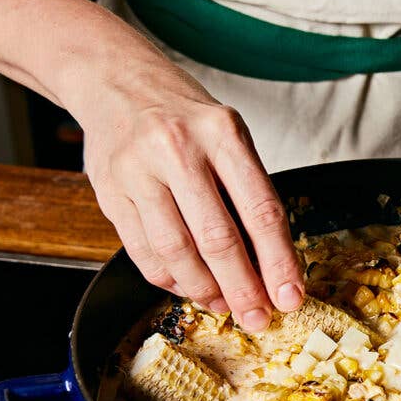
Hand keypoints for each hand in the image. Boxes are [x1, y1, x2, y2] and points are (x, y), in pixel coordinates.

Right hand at [76, 61, 303, 331]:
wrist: (116, 83)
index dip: (278, 261)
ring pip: (176, 252)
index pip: (260, 209)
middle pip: (217, 238)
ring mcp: (138, 170)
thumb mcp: (228, 137)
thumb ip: (247, 193)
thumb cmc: (186, 119)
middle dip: (242, 288)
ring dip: (204, 289)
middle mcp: (179, 149)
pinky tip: (189, 285)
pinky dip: (170, 279)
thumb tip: (269, 267)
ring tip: (223, 303)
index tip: (290, 297)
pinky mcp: (110, 192)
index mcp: (222, 133)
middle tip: (257, 317)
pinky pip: (144, 252)